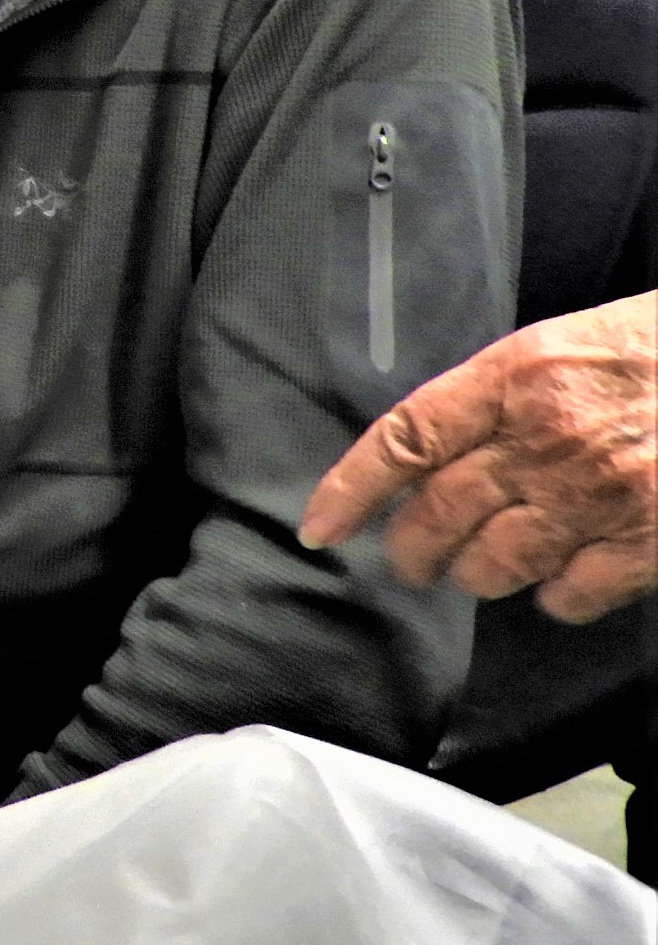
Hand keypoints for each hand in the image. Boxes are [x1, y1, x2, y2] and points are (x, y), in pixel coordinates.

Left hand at [299, 293, 656, 622]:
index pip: (406, 437)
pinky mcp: (647, 540)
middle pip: (439, 512)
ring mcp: (596, 494)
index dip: (352, 487)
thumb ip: (505, 395)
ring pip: (496, 562)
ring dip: (477, 575)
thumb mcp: (568, 345)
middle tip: (409, 562)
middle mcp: (544, 436)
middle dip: (412, 549)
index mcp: (515, 374)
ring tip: (476, 573)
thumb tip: (448, 448)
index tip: (320, 526)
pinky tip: (556, 590)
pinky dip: (555, 599)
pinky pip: (572, 594)